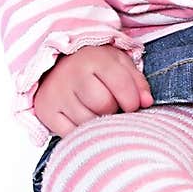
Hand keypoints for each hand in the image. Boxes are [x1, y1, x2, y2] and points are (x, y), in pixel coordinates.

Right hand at [33, 44, 153, 136]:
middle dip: (113, 109)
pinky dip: (80, 131)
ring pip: (87, 122)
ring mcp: (56, 93)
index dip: (132, 100)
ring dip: (97, 122)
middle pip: (104, 105)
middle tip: (110, 106)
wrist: (57, 64)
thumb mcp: (119, 65)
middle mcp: (71, 74)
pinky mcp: (45, 110)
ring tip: (95, 110)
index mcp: (94, 58)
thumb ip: (137, 82)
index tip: (132, 105)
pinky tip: (81, 118)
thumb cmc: (95, 66)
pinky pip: (69, 133)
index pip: (121, 85)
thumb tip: (147, 102)